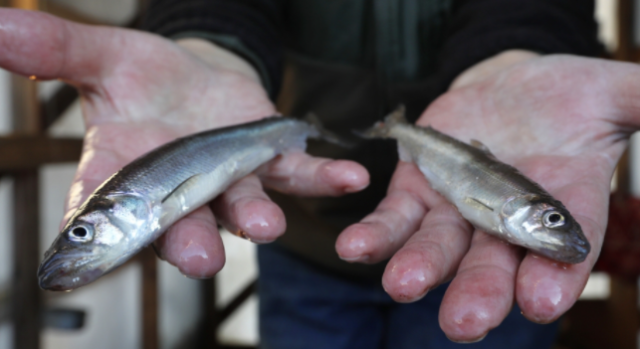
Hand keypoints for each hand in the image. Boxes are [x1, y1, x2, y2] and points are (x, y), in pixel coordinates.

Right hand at [0, 9, 367, 277]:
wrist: (197, 79)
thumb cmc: (146, 79)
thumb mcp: (104, 58)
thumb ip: (57, 51)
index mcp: (125, 174)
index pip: (103, 208)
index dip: (97, 235)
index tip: (80, 267)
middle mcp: (177, 191)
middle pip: (179, 223)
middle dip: (189, 241)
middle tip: (197, 259)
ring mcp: (228, 181)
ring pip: (241, 205)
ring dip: (256, 216)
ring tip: (267, 225)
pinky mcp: (268, 163)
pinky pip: (297, 173)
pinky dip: (322, 177)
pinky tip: (349, 178)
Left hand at [336, 53, 638, 340]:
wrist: (506, 88)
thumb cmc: (563, 97)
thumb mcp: (607, 94)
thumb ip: (637, 104)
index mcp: (560, 210)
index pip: (561, 255)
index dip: (553, 278)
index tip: (542, 302)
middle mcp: (506, 223)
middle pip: (493, 265)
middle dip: (479, 293)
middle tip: (464, 323)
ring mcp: (457, 209)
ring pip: (438, 248)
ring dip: (419, 268)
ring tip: (402, 285)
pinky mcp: (418, 190)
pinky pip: (394, 218)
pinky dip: (376, 234)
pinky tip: (354, 247)